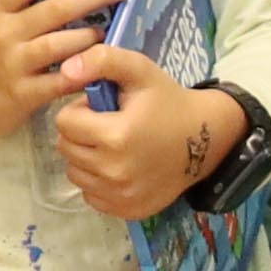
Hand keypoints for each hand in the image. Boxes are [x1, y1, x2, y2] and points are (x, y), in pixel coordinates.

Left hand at [51, 51, 229, 222]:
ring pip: (75, 172)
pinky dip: (98, 180)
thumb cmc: (168, 102)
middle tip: (110, 125)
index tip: (104, 109)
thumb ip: (102, 60)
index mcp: (116, 137)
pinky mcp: (127, 210)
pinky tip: (120, 166)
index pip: (64, 122)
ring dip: (87, 157)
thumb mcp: (139, 71)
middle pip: (66, 148)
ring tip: (115, 145)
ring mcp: (121, 195)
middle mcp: (115, 172)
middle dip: (81, 133)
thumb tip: (66, 69)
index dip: (81, 111)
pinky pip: (90, 194)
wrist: (205, 139)